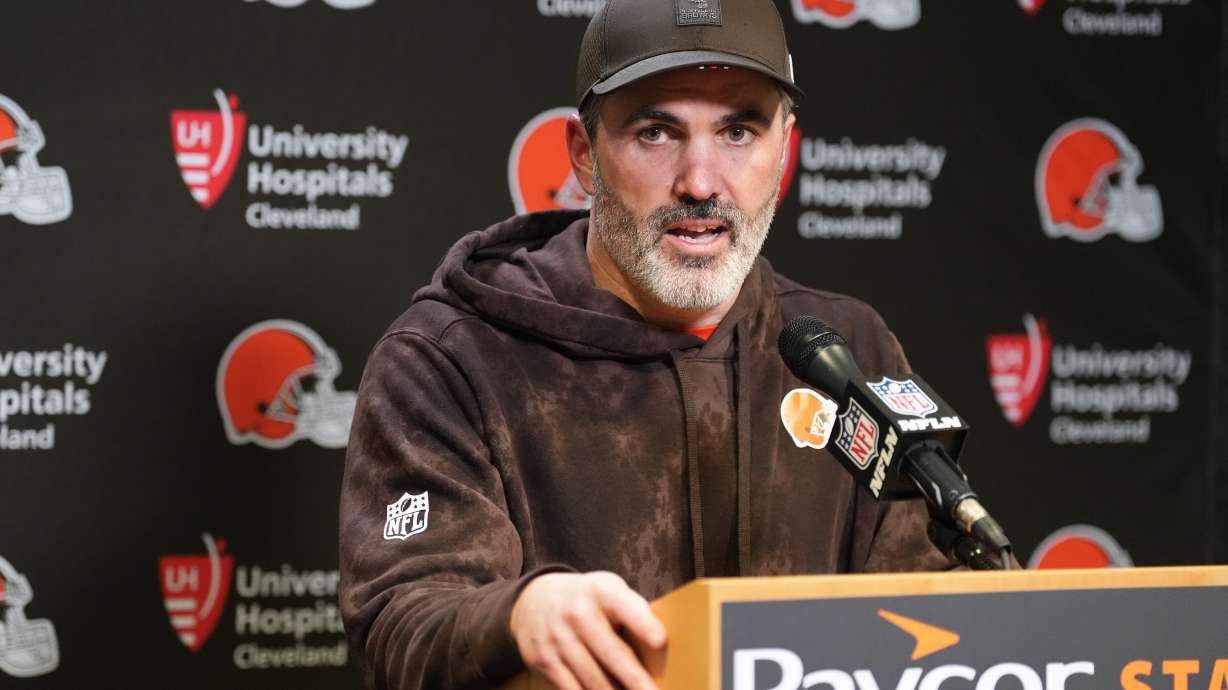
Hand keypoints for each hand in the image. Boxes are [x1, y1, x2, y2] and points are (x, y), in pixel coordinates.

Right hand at [509, 571, 665, 689]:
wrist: (533, 600)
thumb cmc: (587, 599)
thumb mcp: (608, 590)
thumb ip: (632, 612)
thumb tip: (659, 650)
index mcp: (602, 591)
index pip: (625, 607)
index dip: (643, 624)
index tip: (660, 641)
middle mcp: (578, 613)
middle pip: (612, 654)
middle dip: (636, 680)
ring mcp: (559, 638)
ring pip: (594, 679)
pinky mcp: (545, 660)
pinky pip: (573, 689)